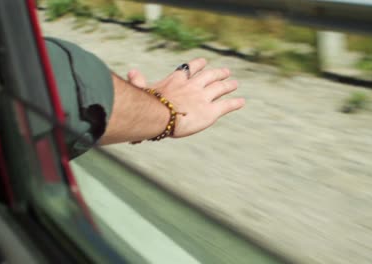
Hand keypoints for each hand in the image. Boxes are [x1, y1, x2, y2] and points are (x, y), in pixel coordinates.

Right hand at [127, 58, 244, 137]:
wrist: (159, 115)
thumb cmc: (148, 104)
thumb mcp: (142, 90)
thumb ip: (138, 81)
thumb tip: (131, 72)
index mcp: (177, 80)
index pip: (191, 68)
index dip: (199, 64)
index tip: (205, 62)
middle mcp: (193, 86)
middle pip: (210, 76)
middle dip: (219, 73)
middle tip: (226, 71)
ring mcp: (204, 98)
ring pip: (220, 88)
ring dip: (228, 85)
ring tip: (234, 83)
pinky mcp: (211, 112)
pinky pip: (226, 105)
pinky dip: (235, 103)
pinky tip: (241, 101)